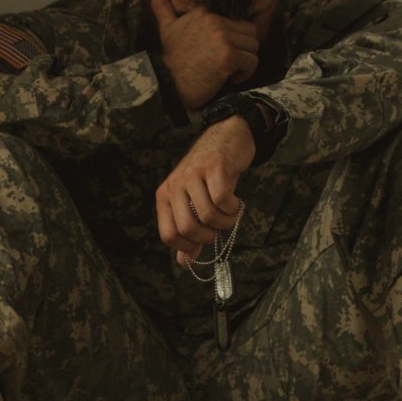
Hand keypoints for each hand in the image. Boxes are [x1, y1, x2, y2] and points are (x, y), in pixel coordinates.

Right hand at [149, 0, 258, 109]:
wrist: (167, 83)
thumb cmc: (171, 58)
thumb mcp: (166, 27)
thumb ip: (163, 3)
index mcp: (205, 12)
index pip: (239, 20)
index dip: (235, 37)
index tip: (222, 50)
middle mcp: (215, 21)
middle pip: (251, 33)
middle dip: (243, 49)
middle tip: (229, 61)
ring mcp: (222, 39)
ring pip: (253, 47)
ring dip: (245, 62)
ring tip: (229, 69)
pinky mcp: (228, 57)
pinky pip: (252, 62)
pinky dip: (245, 73)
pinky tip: (230, 78)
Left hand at [155, 116, 255, 262]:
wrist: (226, 138)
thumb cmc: (210, 176)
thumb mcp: (195, 202)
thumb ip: (188, 232)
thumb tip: (185, 263)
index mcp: (165, 196)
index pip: (168, 234)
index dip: (188, 246)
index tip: (204, 243)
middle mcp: (175, 185)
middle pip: (187, 227)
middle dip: (208, 237)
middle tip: (219, 229)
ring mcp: (193, 174)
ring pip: (207, 215)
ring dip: (226, 222)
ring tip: (230, 214)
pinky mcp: (213, 166)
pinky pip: (222, 198)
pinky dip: (233, 208)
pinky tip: (236, 203)